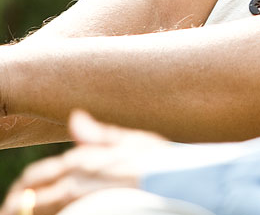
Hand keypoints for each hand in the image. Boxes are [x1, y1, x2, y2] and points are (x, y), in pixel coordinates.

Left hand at [1, 112, 172, 214]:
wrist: (181, 180)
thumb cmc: (161, 160)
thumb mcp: (133, 140)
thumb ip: (100, 133)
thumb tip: (75, 117)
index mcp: (84, 157)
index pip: (38, 175)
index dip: (24, 188)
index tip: (18, 197)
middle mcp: (77, 178)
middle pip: (31, 196)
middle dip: (17, 204)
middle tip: (12, 212)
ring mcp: (82, 197)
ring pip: (39, 210)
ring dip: (26, 213)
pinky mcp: (92, 209)